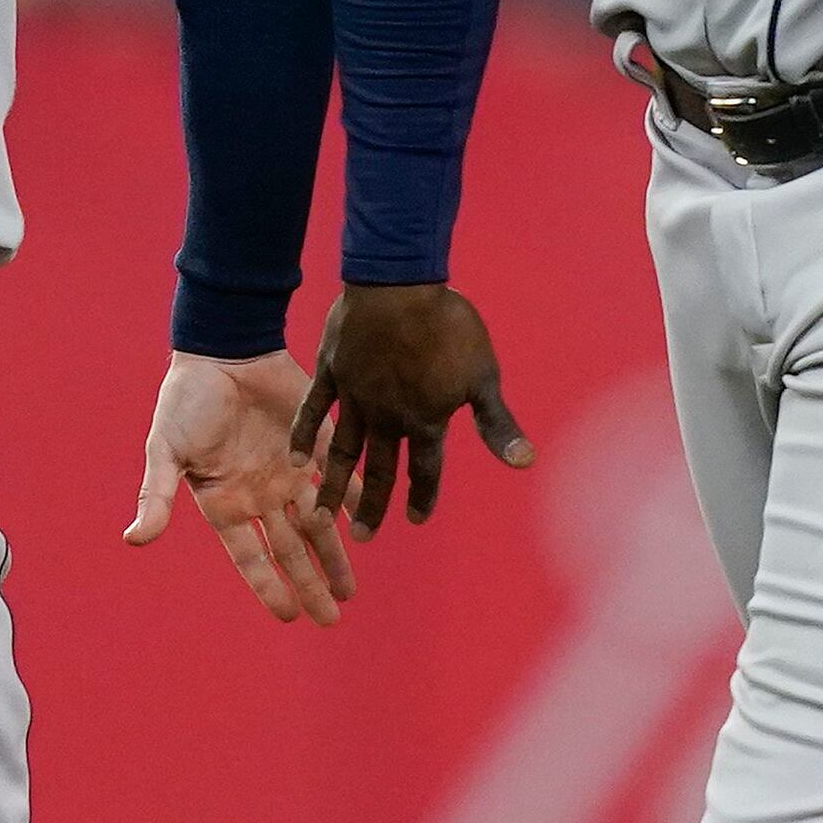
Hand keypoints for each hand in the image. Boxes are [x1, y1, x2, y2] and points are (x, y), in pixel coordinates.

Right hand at [126, 350, 353, 623]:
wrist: (222, 347)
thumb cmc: (186, 400)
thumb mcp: (166, 449)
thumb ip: (157, 495)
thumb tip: (134, 539)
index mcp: (226, 502)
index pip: (252, 556)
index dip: (270, 586)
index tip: (291, 616)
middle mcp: (261, 494)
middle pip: (292, 549)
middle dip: (311, 583)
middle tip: (333, 617)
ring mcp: (290, 470)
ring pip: (319, 523)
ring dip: (335, 554)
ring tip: (351, 590)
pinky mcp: (314, 441)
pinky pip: (339, 476)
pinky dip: (354, 498)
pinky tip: (372, 522)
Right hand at [287, 282, 535, 533]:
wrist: (401, 283)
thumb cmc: (449, 327)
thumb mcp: (483, 376)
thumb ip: (497, 424)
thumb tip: (525, 463)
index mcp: (424, 420)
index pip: (424, 470)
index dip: (422, 497)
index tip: (416, 520)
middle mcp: (387, 418)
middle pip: (379, 471)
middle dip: (372, 507)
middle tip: (363, 538)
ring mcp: (355, 396)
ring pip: (342, 450)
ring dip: (333, 485)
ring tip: (320, 515)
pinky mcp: (332, 371)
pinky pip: (314, 411)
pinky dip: (305, 435)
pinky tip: (297, 460)